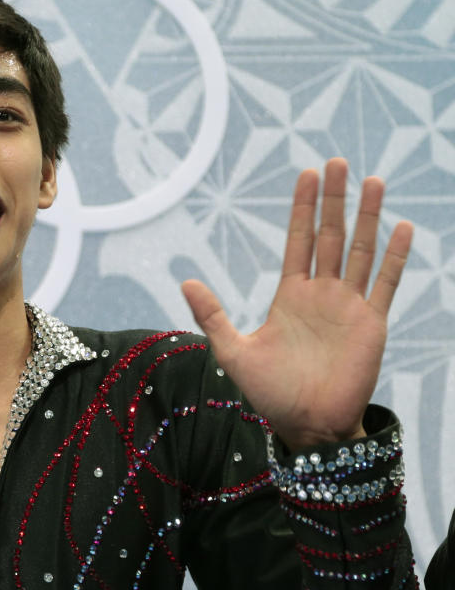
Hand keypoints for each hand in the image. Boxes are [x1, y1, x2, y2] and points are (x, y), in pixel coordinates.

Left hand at [181, 158, 411, 450]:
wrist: (306, 426)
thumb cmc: (269, 394)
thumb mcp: (233, 351)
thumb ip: (213, 315)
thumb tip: (187, 280)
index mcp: (290, 295)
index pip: (298, 241)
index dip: (303, 208)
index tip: (307, 174)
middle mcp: (321, 294)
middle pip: (330, 235)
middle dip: (334, 199)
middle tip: (337, 162)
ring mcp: (348, 306)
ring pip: (360, 251)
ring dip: (367, 217)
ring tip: (374, 181)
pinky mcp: (371, 324)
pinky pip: (385, 284)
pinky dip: (394, 257)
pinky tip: (402, 228)